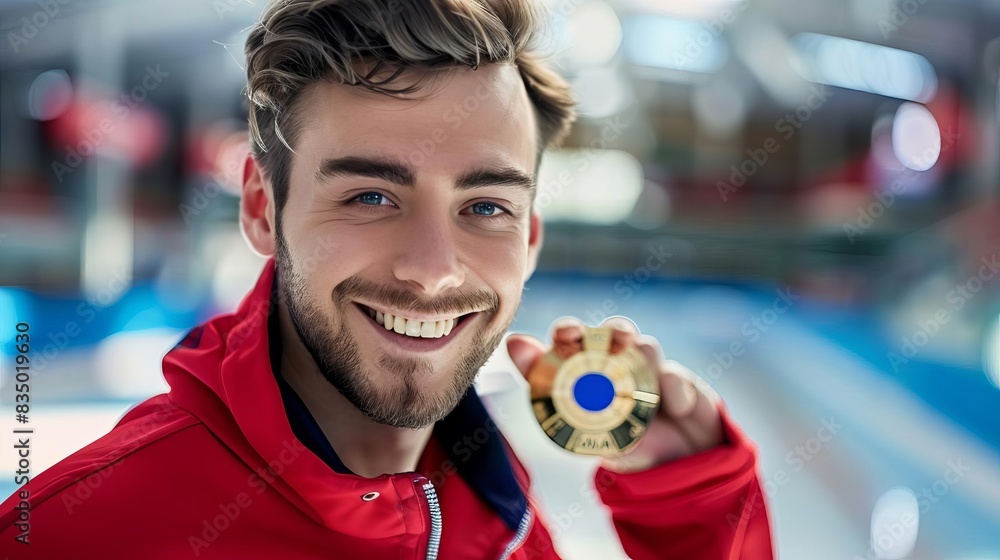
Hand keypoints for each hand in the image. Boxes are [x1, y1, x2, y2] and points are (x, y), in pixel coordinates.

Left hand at [506, 316, 724, 472]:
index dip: (566, 332)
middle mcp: (617, 365)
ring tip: (648, 390)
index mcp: (586, 375)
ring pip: (646, 346)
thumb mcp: (586, 434)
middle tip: (617, 338)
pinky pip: (675, 377)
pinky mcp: (679, 380)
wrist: (677, 471)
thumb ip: (547, 387)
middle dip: (613, 330)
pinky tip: (677, 410)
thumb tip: (514, 343)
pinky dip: (674, 391)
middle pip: (612, 332)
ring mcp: (649, 370)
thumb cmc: (621, 447)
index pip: (571, 343)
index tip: (567, 333)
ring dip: (646, 357)